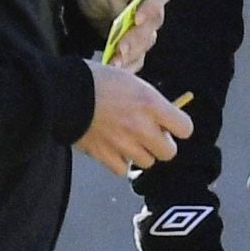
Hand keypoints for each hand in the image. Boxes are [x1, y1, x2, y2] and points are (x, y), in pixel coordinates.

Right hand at [76, 62, 191, 177]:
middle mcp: (142, 128)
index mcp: (151, 105)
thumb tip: (162, 115)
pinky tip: (113, 148)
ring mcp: (124, 144)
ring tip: (128, 140)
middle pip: (169, 152)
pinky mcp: (105, 156)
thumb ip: (149, 101)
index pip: (185, 128)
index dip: (178, 127)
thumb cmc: (96, 80)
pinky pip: (123, 170)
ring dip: (140, 153)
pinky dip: (120, 162)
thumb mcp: (130, 80)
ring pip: (147, 162)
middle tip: (149, 135)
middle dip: (161, 144)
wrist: (64, 92)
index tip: (171, 124)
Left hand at [77, 0, 172, 69]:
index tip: (137, 18)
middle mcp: (153, 6)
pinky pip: (138, 57)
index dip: (154, 5)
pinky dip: (127, 63)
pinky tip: (114, 67)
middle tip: (121, 47)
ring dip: (132, 53)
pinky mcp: (137, 44)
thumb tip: (122, 21)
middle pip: (154, 22)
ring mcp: (147, 27)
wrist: (85, 0)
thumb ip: (114, 0)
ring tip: (115, 61)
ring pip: (147, 42)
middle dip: (137, 36)